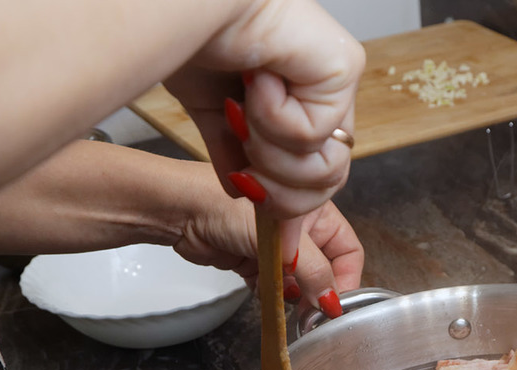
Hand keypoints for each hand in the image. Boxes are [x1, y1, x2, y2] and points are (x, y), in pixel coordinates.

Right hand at [163, 0, 365, 218]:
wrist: (173, 6)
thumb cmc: (188, 36)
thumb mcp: (211, 112)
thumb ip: (235, 155)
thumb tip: (244, 193)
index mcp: (302, 102)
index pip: (317, 179)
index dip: (287, 204)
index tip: (253, 203)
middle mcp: (327, 94)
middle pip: (328, 183)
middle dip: (279, 193)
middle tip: (246, 166)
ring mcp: (339, 81)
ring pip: (325, 168)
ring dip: (270, 153)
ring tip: (244, 110)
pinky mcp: (343, 66)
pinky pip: (313, 133)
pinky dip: (270, 117)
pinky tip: (256, 79)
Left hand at [173, 193, 363, 316]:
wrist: (177, 210)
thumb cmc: (227, 206)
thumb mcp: (284, 239)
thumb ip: (314, 272)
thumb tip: (333, 303)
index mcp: (316, 213)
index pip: (348, 251)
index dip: (347, 278)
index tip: (336, 305)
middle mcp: (300, 231)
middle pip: (325, 270)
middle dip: (319, 292)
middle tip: (313, 314)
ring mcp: (276, 248)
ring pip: (299, 282)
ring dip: (295, 296)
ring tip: (286, 303)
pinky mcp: (255, 263)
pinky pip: (275, 288)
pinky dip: (272, 296)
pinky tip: (265, 295)